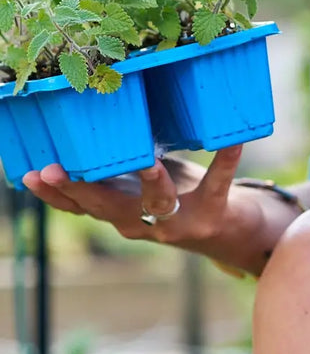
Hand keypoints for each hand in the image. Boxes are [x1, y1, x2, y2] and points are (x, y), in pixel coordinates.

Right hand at [21, 144, 246, 247]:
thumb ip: (118, 164)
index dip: (56, 193)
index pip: (82, 205)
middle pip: (106, 208)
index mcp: (122, 211)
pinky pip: (218, 182)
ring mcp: (176, 221)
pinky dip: (227, 160)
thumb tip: (90, 123)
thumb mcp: (140, 183)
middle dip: (79, 189)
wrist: (226, 229)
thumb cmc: (176, 194)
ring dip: (150, 182)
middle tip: (53, 170)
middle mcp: (142, 222)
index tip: (32, 174)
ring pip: (157, 203)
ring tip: (147, 162)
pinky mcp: (211, 212)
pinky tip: (233, 140)